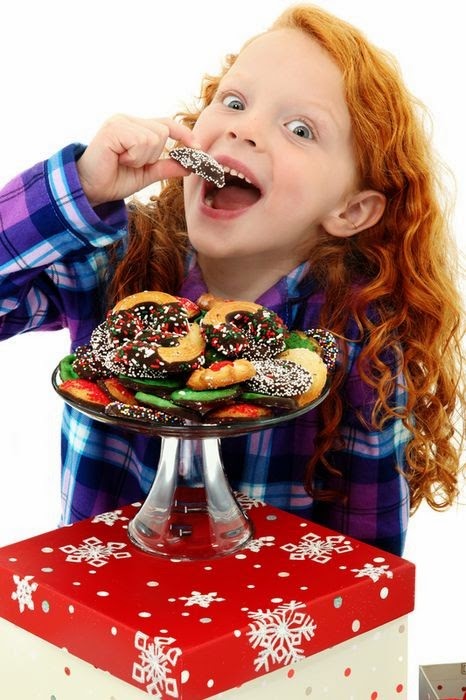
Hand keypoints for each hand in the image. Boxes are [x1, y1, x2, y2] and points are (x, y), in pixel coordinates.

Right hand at [76, 114, 199, 206]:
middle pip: (162, 132)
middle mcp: (128, 120)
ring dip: (142, 157)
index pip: (166, 124)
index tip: (197, 147)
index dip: (183, 134)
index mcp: (136, 127)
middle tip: (132, 163)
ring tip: (124, 161)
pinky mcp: (113, 128)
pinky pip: (140, 141)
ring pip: (153, 137)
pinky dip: (134, 156)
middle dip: (153, 155)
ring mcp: (119, 122)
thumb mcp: (147, 175)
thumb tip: (190, 166)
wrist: (90, 189)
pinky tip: (119, 159)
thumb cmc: (114, 180)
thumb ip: (166, 167)